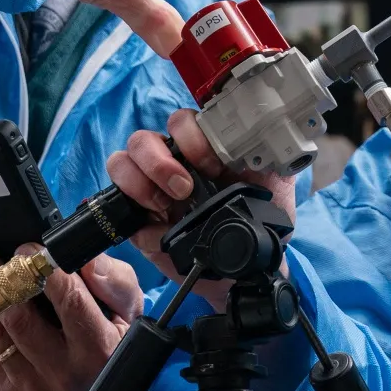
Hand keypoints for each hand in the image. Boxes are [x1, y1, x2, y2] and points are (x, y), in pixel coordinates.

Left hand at [0, 243, 142, 390]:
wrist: (95, 390)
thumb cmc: (110, 338)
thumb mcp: (126, 306)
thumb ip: (111, 279)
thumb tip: (75, 256)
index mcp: (99, 348)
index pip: (69, 302)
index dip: (43, 271)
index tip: (27, 249)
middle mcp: (64, 373)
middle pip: (20, 318)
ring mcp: (33, 388)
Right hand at [105, 108, 297, 305]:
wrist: (246, 267)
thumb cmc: (259, 220)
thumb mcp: (274, 184)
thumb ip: (271, 158)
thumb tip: (266, 148)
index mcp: (202, 148)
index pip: (181, 123)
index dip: (190, 136)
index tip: (212, 164)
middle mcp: (172, 163)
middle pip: (142, 140)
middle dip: (158, 162)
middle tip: (184, 189)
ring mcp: (151, 190)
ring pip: (121, 163)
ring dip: (138, 182)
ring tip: (163, 206)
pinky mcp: (139, 221)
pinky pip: (117, 207)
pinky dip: (134, 217)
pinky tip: (158, 231)